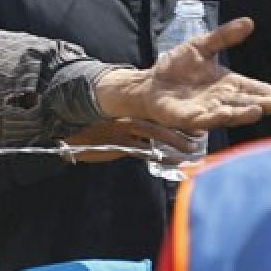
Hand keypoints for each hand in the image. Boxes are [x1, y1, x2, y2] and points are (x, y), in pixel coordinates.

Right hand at [62, 118, 197, 162]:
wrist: (71, 137)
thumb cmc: (94, 130)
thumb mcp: (114, 121)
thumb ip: (133, 126)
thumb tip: (153, 136)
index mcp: (128, 110)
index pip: (156, 111)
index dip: (176, 116)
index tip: (194, 119)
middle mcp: (129, 118)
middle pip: (160, 121)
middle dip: (181, 128)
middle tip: (200, 134)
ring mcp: (125, 132)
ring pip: (156, 135)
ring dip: (176, 142)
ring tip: (192, 149)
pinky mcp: (121, 146)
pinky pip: (147, 152)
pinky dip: (164, 157)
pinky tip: (176, 160)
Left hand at [95, 17, 270, 132]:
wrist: (148, 82)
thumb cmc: (176, 67)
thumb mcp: (199, 46)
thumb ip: (223, 37)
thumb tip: (249, 21)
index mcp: (227, 84)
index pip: (252, 89)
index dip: (269, 93)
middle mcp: (220, 100)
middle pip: (244, 104)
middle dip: (260, 104)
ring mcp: (204, 110)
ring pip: (227, 114)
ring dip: (242, 114)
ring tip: (257, 110)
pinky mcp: (186, 118)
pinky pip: (202, 119)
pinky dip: (214, 117)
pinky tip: (224, 113)